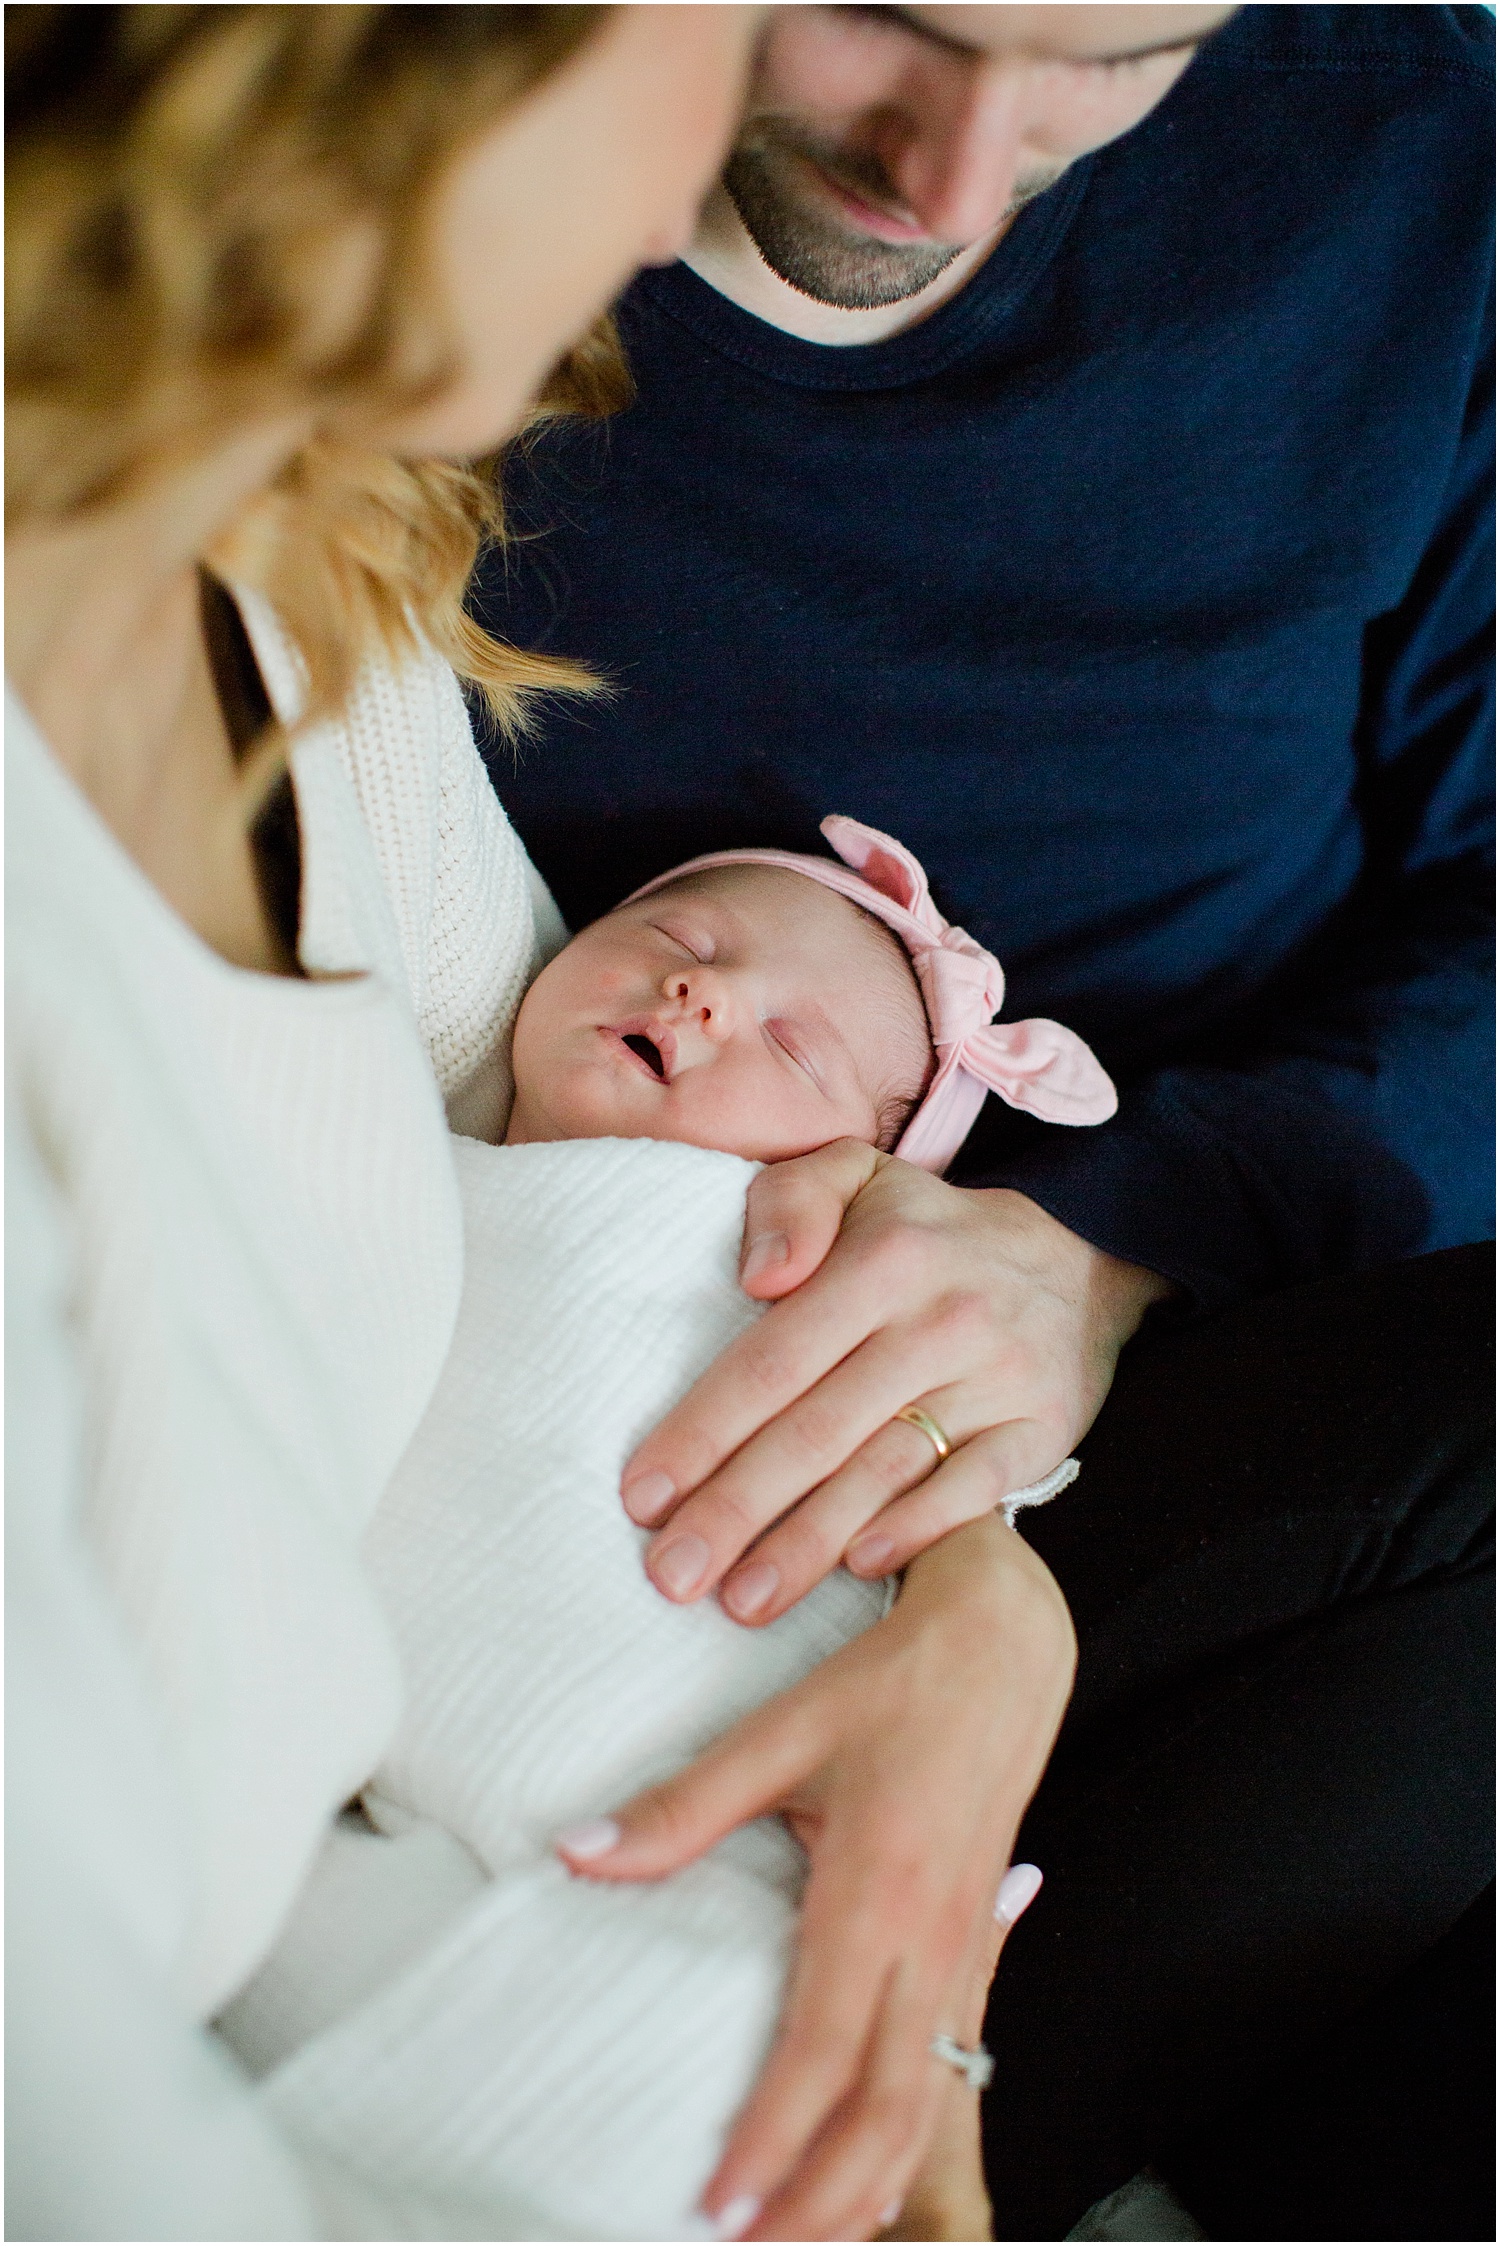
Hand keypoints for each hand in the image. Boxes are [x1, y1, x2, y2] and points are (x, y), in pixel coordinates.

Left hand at [558, 1513, 1073, 2240]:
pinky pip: (948, 2063)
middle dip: (820, 2200)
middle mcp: (930, 1935)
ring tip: (802, 2235)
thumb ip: (682, 1808)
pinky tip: (874, 2172)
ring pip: (924, 2100)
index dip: (771, 2142)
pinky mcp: (974, 1941)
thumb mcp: (782, 1732)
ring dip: (867, 2184)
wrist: (1004, 1648)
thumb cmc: (895, 1683)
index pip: (820, 2052)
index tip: (719, 2205)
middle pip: (883, 2108)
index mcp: (877, 1891)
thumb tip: (580, 1852)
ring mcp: (962, 1945)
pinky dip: (909, 2134)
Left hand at [622, 1140, 1170, 1625]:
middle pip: (817, 1431)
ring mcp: (995, 1380)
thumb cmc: (924, 1232)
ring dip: (808, 1544)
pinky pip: (974, 1490)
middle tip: (671, 1575)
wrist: (1076, 1256)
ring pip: (886, 1471)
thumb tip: (759, 1277)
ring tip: (741, 1601)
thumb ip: (790, 1201)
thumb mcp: (854, 1176)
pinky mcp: (1041, 1429)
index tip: (643, 1497)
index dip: (703, 1432)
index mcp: (882, 1260)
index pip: (773, 1361)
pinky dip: (917, 1529)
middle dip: (735, 1510)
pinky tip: (859, 1571)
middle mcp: (939, 1321)